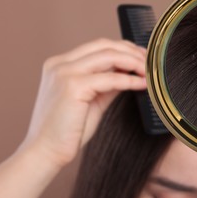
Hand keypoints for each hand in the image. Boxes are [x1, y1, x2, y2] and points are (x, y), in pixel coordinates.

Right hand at [21, 38, 146, 167]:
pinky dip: (129, 80)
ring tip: (149, 72)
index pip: (98, 46)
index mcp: (61, 65)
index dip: (124, 49)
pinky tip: (142, 85)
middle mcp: (60, 64)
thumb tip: (129, 74)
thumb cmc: (68, 130)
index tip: (142, 58)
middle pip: (104, 45)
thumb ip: (107, 85)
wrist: (46, 152)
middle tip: (150, 62)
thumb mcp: (92, 100)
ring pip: (108, 56)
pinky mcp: (72, 86)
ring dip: (133, 62)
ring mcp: (64, 73)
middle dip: (131, 51)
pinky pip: (110, 78)